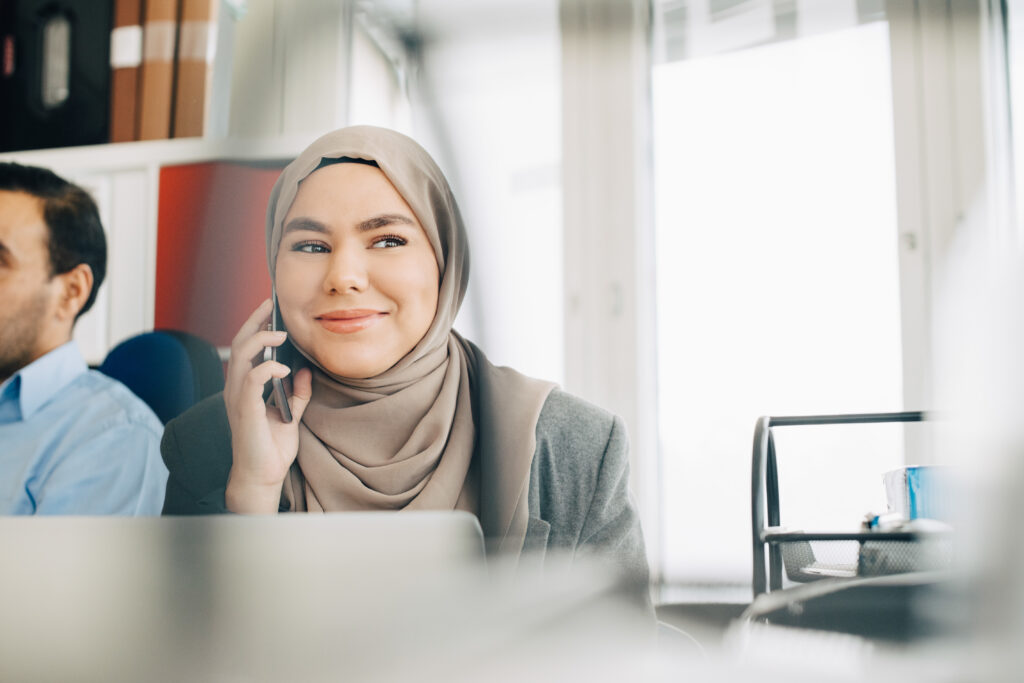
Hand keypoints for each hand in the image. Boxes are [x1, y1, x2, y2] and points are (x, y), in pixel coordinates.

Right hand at [223, 298, 311, 512]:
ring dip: (260, 339)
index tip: (271, 306)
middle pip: (239, 343)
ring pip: (241, 355)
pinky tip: (282, 367)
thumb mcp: (291, 414)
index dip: (255, 324)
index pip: (245, 346)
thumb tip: (305, 371)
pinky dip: (266, 368)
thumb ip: (297, 392)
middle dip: (255, 320)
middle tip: (271, 304)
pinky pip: (251, 380)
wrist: (263, 476)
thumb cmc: (272, 448)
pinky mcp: (244, 410)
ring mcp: (237, 398)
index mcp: (244, 386)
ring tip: (281, 332)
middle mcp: (236, 388)